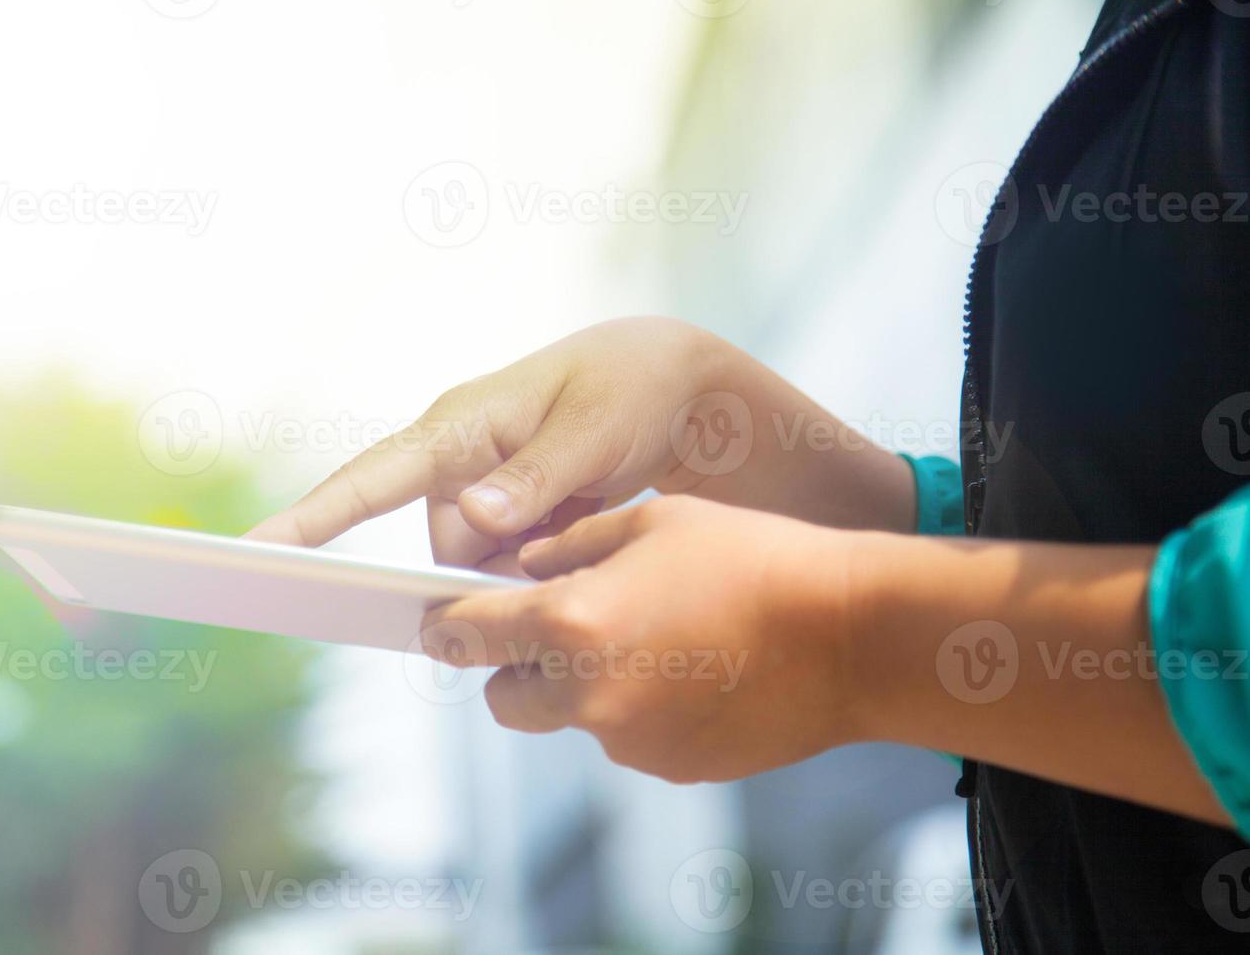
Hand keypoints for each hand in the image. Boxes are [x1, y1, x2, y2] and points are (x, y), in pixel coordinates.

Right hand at [247, 317, 759, 572]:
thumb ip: (536, 477)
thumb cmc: (633, 387)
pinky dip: (544, 565)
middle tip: (564, 545)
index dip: (313, 516)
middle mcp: (459, 458)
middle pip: (446, 549)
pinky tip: (586, 532)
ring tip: (591, 521)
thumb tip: (471, 520)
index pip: (372, 476)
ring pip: (481, 564)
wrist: (681, 386)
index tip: (257, 549)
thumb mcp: (595, 430)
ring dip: (530, 568)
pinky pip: (510, 563)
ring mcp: (485, 487)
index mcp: (461, 425)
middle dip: (495, 569)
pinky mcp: (515, 513)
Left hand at [421, 495, 863, 782]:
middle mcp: (587, 694)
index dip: (446, 627)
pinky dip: (636, 708)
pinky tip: (689, 669)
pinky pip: (625, 736)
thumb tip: (525, 564)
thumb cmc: (757, 560)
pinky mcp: (668, 766)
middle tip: (552, 629)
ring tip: (650, 638)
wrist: (851, 636)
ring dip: (582, 685)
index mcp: (572, 623)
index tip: (438, 623)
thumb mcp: (655, 522)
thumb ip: (573, 546)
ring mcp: (628, 740)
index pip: (467, 636)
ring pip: (569, 717)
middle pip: (503, 698)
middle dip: (512, 666)